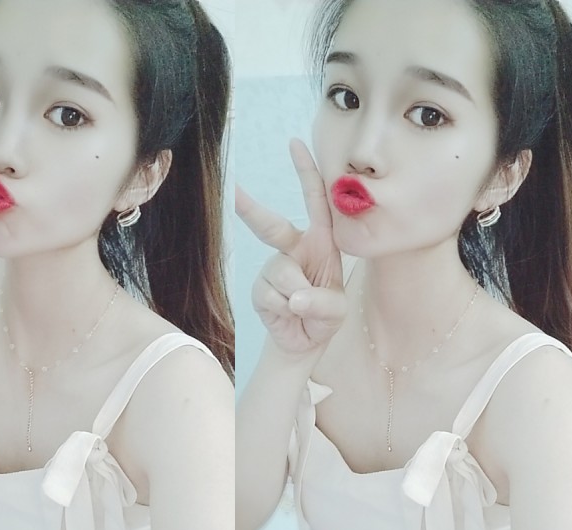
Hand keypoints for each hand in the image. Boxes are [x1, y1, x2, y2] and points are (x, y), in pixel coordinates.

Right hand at [236, 139, 345, 356]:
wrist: (303, 342)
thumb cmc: (325, 316)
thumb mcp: (337, 311)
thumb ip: (323, 303)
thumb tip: (295, 297)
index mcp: (320, 243)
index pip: (315, 202)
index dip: (307, 173)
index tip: (295, 144)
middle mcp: (294, 250)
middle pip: (270, 226)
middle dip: (251, 209)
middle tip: (233, 191)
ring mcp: (274, 268)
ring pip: (281, 274)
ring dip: (296, 297)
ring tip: (304, 310)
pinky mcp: (260, 289)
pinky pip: (270, 294)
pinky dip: (283, 309)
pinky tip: (289, 315)